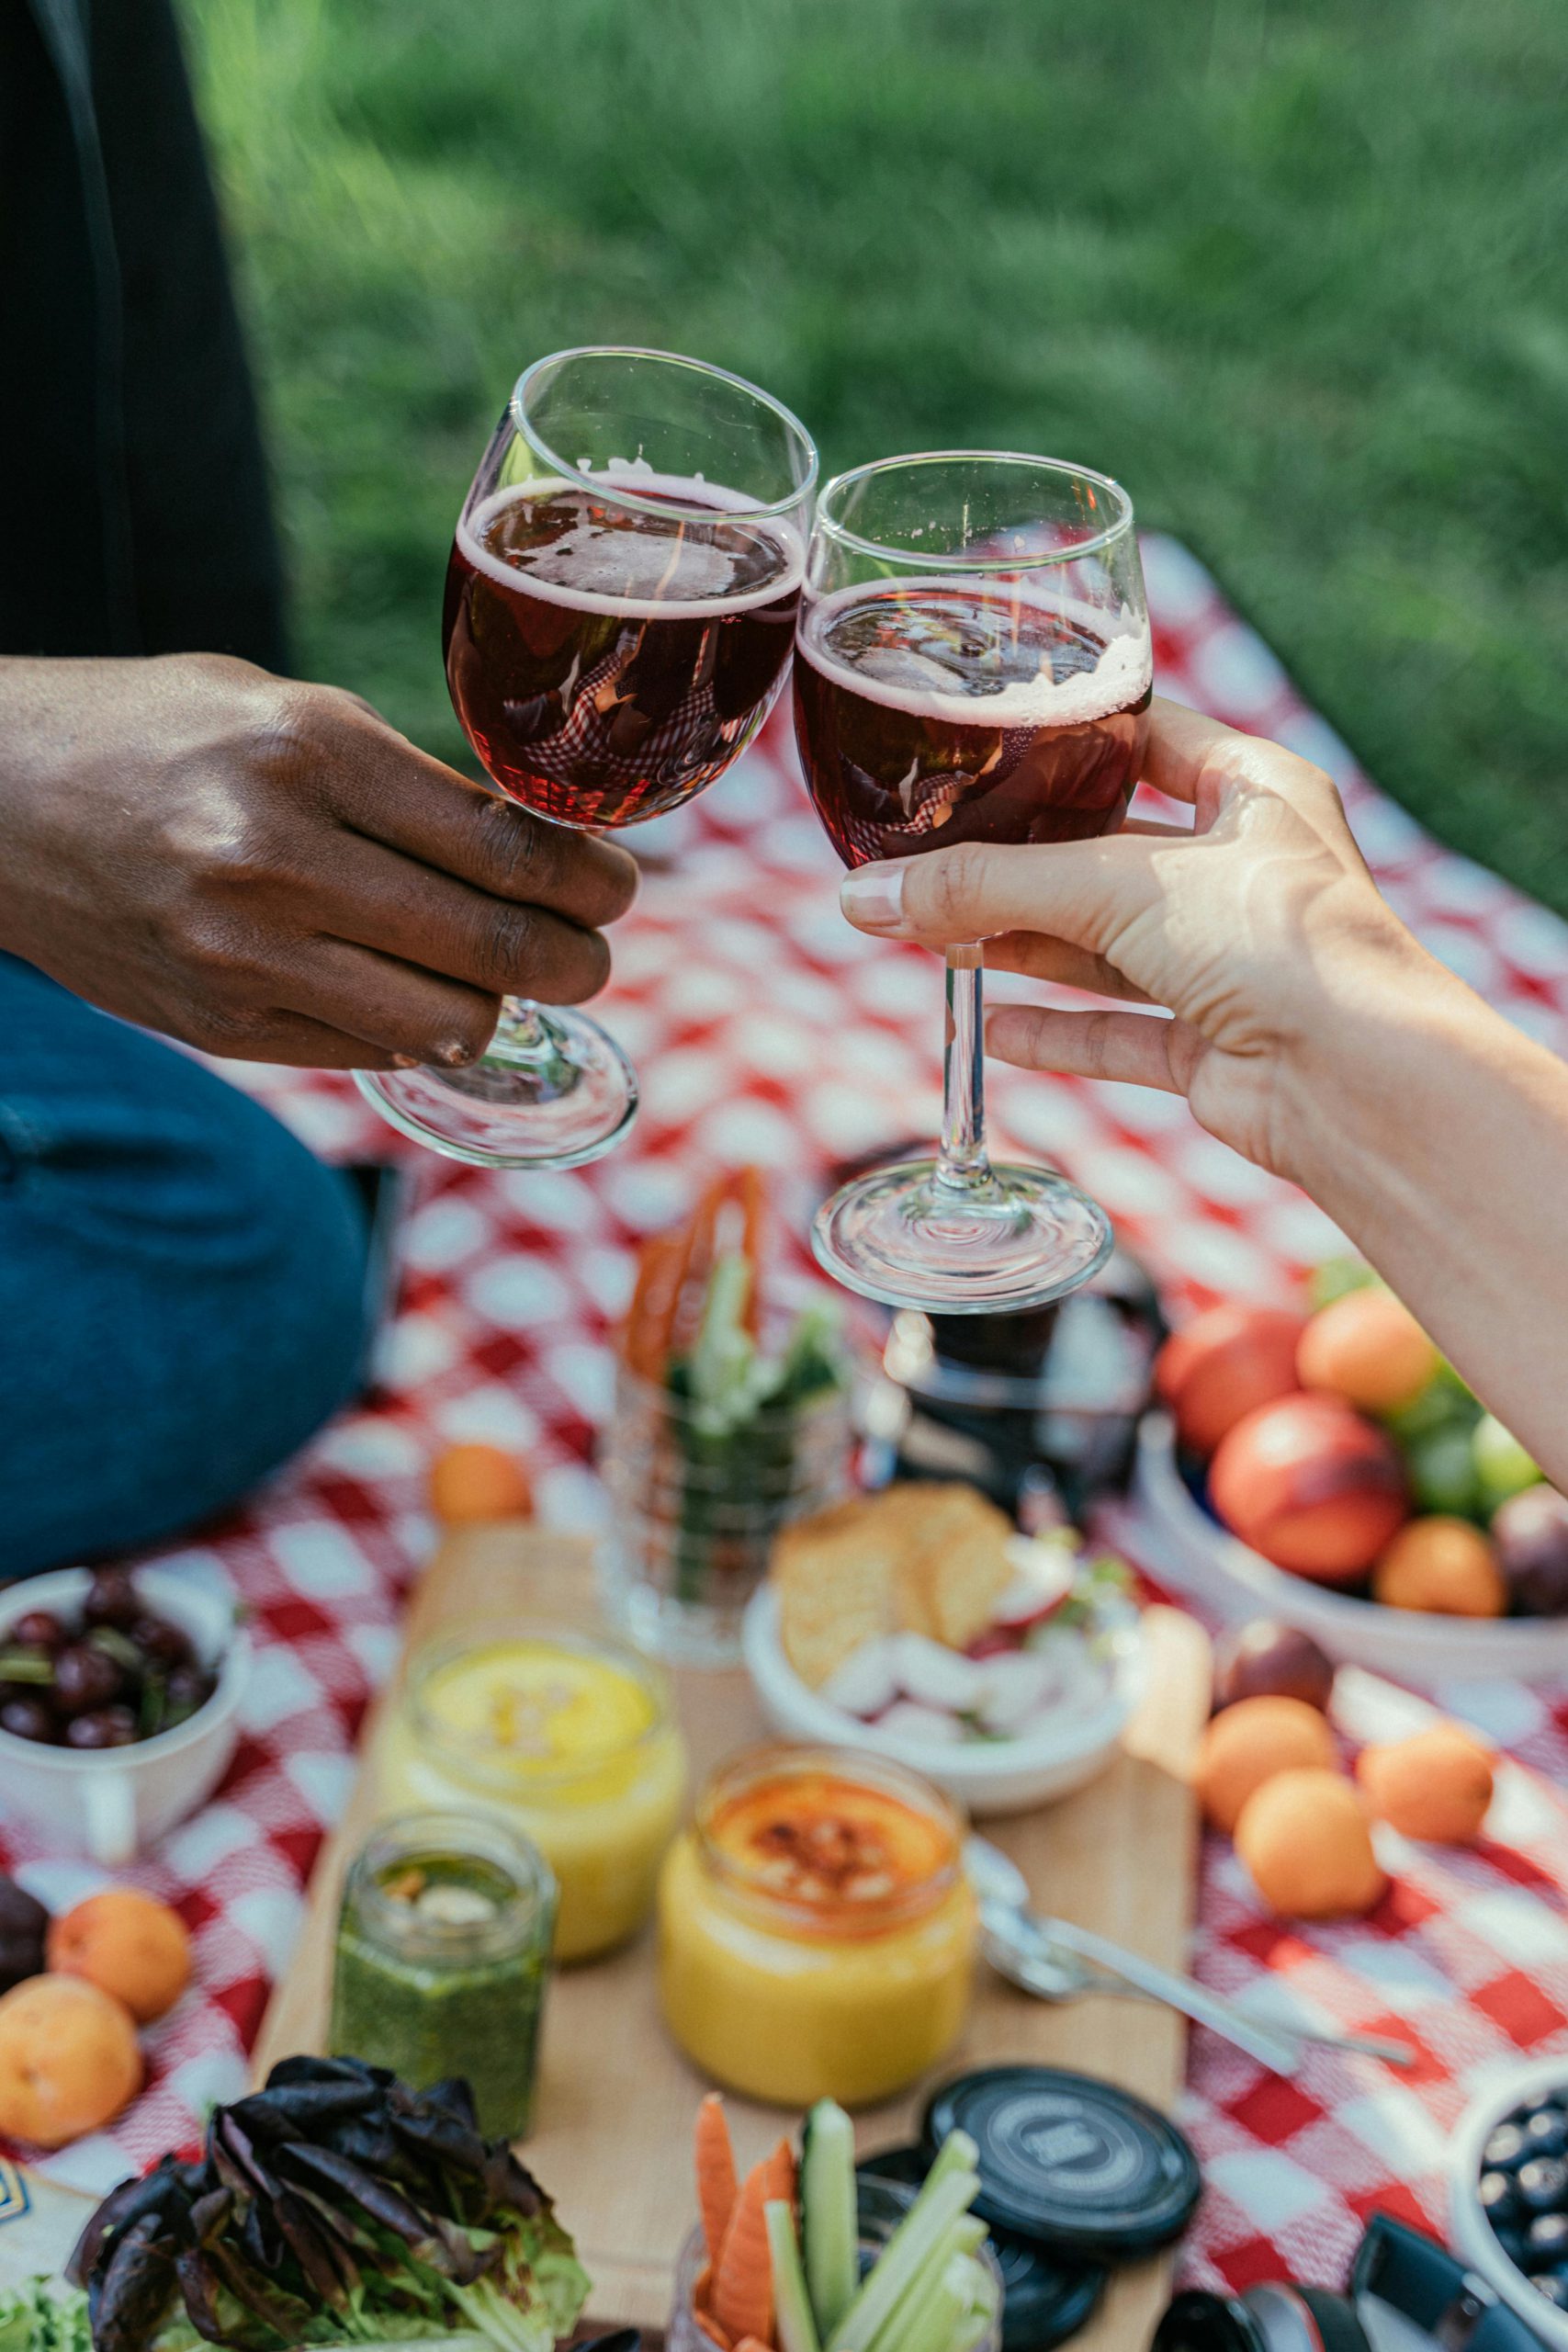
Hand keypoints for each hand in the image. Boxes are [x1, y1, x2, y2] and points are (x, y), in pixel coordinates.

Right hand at [0, 654, 637, 1066]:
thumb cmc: (152, 736)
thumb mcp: (282, 712)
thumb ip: (403, 781)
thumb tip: (543, 849)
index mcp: (310, 752)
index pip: (507, 850)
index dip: (593, 881)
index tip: (617, 886)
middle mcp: (278, 859)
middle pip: (497, 946)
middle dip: (579, 958)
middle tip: (592, 950)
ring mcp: (245, 956)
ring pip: (450, 1020)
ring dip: (502, 1006)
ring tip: (508, 977)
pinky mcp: (223, 1027)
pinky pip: (375, 1050)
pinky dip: (419, 1030)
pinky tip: (416, 992)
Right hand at [838, 698, 1430, 1183]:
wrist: (1358, 1079)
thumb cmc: (1275, 940)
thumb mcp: (1113, 888)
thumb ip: (983, 888)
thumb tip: (863, 899)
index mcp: (1255, 790)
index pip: (1148, 737)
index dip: (1069, 738)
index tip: (986, 742)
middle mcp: (1247, 871)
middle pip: (1108, 855)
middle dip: (1019, 864)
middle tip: (930, 857)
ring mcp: (1232, 962)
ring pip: (1106, 947)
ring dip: (1023, 945)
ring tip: (930, 936)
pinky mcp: (1216, 1045)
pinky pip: (1119, 1032)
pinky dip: (1056, 1031)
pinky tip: (990, 1025)